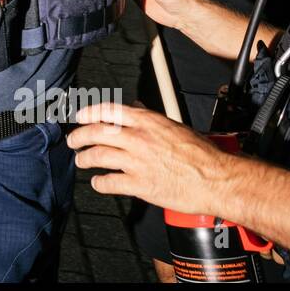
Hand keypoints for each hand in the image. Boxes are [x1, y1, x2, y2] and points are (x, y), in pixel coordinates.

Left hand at [68, 102, 233, 216]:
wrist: (216, 178)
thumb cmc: (201, 154)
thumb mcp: (174, 126)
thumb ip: (150, 118)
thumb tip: (135, 106)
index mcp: (147, 121)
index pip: (108, 110)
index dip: (89, 113)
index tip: (79, 118)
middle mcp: (138, 138)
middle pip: (96, 132)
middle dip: (79, 136)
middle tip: (73, 141)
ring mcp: (137, 161)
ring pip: (98, 156)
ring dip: (85, 158)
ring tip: (82, 160)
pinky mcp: (140, 184)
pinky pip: (110, 182)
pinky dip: (100, 182)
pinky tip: (98, 182)